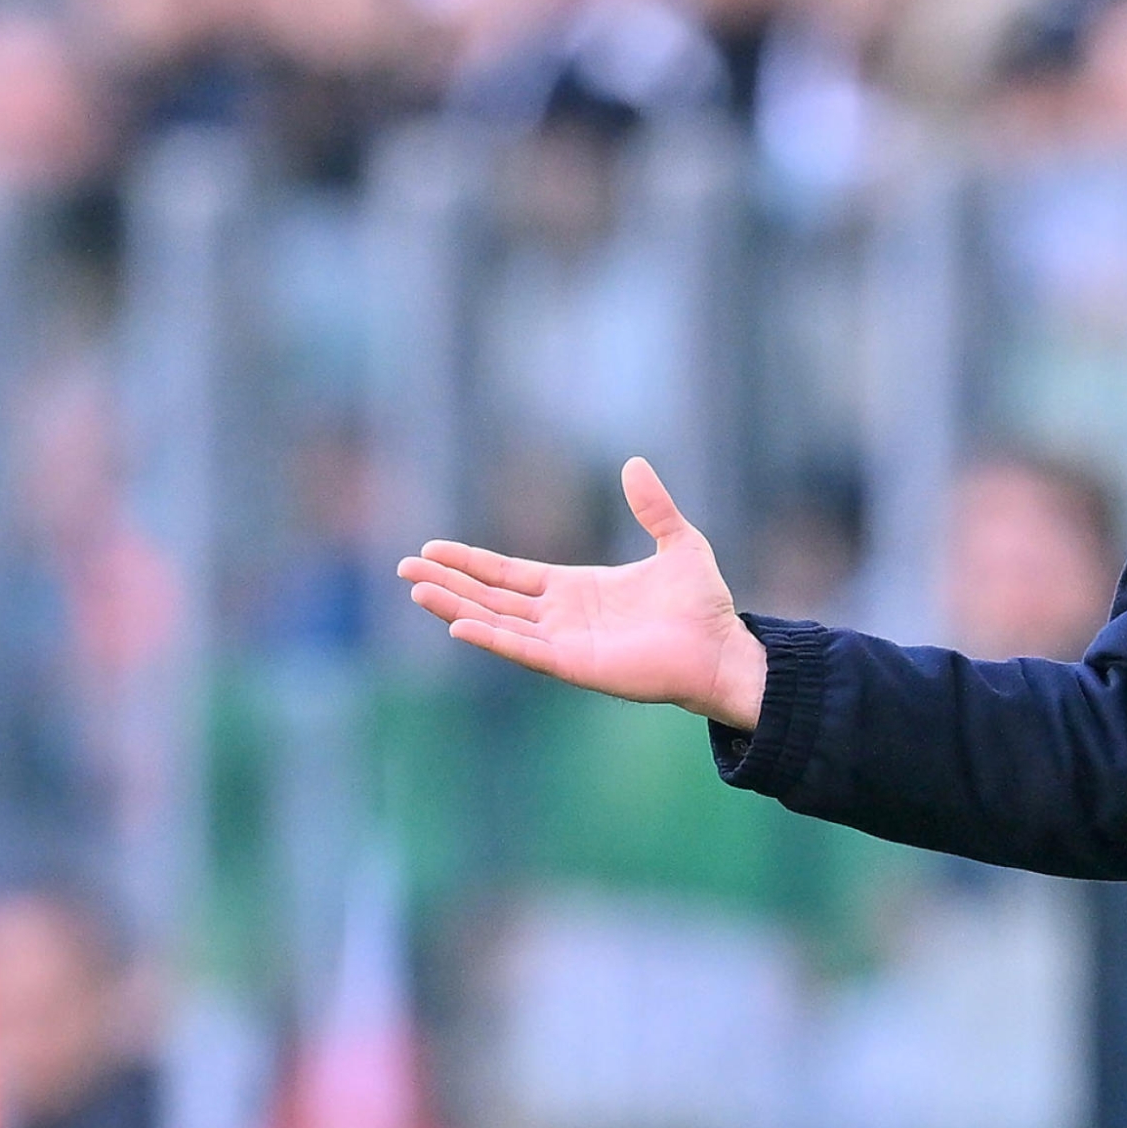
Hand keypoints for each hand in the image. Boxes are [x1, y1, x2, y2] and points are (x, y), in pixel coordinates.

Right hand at [397, 457, 769, 727]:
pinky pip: (524, 649)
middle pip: (491, 597)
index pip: (509, 574)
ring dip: (456, 607)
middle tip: (403, 569)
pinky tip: (459, 625)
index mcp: (575, 589)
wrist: (723, 649)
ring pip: (497, 622)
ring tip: (416, 591)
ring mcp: (565, 643)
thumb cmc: (703, 605)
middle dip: (448, 583)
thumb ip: (653, 507)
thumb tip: (634, 463)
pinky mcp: (575, 664)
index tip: (432, 550)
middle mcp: (561, 617)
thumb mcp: (679, 542)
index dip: (471, 562)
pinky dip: (491, 637)